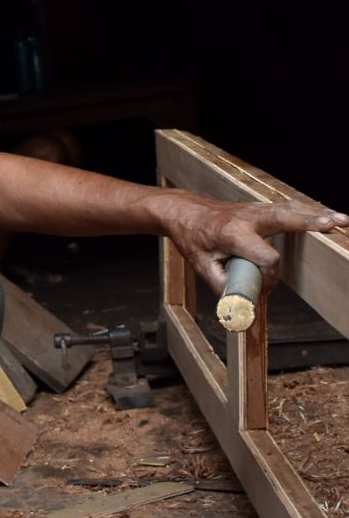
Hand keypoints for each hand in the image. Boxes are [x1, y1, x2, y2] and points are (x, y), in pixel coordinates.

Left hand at [162, 193, 347, 294]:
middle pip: (283, 218)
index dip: (270, 275)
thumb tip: (243, 308)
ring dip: (315, 214)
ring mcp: (256, 210)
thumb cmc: (192, 237)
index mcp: (232, 232)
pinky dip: (308, 212)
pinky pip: (288, 209)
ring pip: (289, 210)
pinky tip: (327, 214)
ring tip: (341, 220)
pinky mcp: (262, 210)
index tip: (264, 287)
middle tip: (332, 224)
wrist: (184, 211)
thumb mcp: (201, 266)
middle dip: (308, 222)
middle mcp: (248, 217)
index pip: (265, 255)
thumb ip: (223, 287)